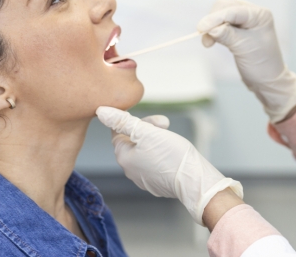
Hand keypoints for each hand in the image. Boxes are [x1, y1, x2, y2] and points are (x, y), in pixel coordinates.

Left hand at [96, 107, 243, 225]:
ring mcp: (143, 179)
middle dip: (147, 129)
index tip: (152, 120)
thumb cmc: (172, 156)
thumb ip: (122, 121)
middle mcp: (129, 170)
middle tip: (165, 125)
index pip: (118, 131)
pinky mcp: (156, 183)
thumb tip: (101, 112)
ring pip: (144, 151)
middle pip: (132, 141)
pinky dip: (161, 154)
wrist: (194, 181)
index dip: (133, 120)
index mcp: (123, 157)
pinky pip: (154, 163)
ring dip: (155, 140)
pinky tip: (173, 152)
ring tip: (170, 137)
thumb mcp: (146, 132)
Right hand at [197, 0, 295, 121]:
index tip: (201, 28)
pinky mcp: (237, 29)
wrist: (266, 80)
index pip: (234, 10)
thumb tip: (210, 29)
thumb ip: (227, 35)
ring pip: (220, 14)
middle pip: (225, 7)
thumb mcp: (244, 48)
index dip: (216, 18)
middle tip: (205, 38)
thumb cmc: (261, 64)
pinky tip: (210, 41)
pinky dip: (213, 31)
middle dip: (213, 20)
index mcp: (260, 15)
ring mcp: (244, 20)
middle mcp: (252, 13)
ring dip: (211, 26)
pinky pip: (220, 24)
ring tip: (208, 43)